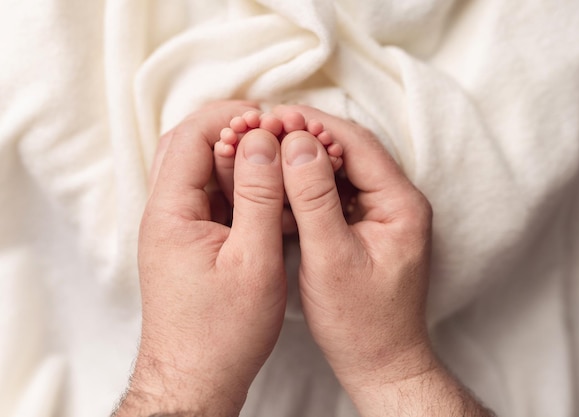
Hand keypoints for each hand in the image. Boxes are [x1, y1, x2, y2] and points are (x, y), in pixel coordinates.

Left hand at [116, 107, 285, 415]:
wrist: (196, 380)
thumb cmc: (222, 332)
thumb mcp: (253, 260)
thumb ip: (259, 196)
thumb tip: (263, 141)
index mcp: (170, 212)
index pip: (190, 135)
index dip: (232, 117)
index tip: (272, 120)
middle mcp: (164, 214)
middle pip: (190, 146)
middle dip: (234, 131)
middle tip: (276, 133)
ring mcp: (176, 229)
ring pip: (202, 171)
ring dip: (239, 159)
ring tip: (280, 162)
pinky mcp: (191, 243)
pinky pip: (212, 199)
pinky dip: (240, 188)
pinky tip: (272, 198)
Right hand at [274, 105, 432, 384]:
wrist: (380, 362)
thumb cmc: (360, 321)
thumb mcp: (331, 258)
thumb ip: (314, 199)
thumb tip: (297, 143)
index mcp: (401, 204)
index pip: (356, 143)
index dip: (313, 124)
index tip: (274, 115)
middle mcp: (399, 202)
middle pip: (350, 150)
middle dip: (306, 136)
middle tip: (264, 127)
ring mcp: (385, 213)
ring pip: (342, 169)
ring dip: (305, 157)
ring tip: (267, 147)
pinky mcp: (369, 227)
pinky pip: (338, 191)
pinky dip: (310, 183)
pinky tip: (282, 180)